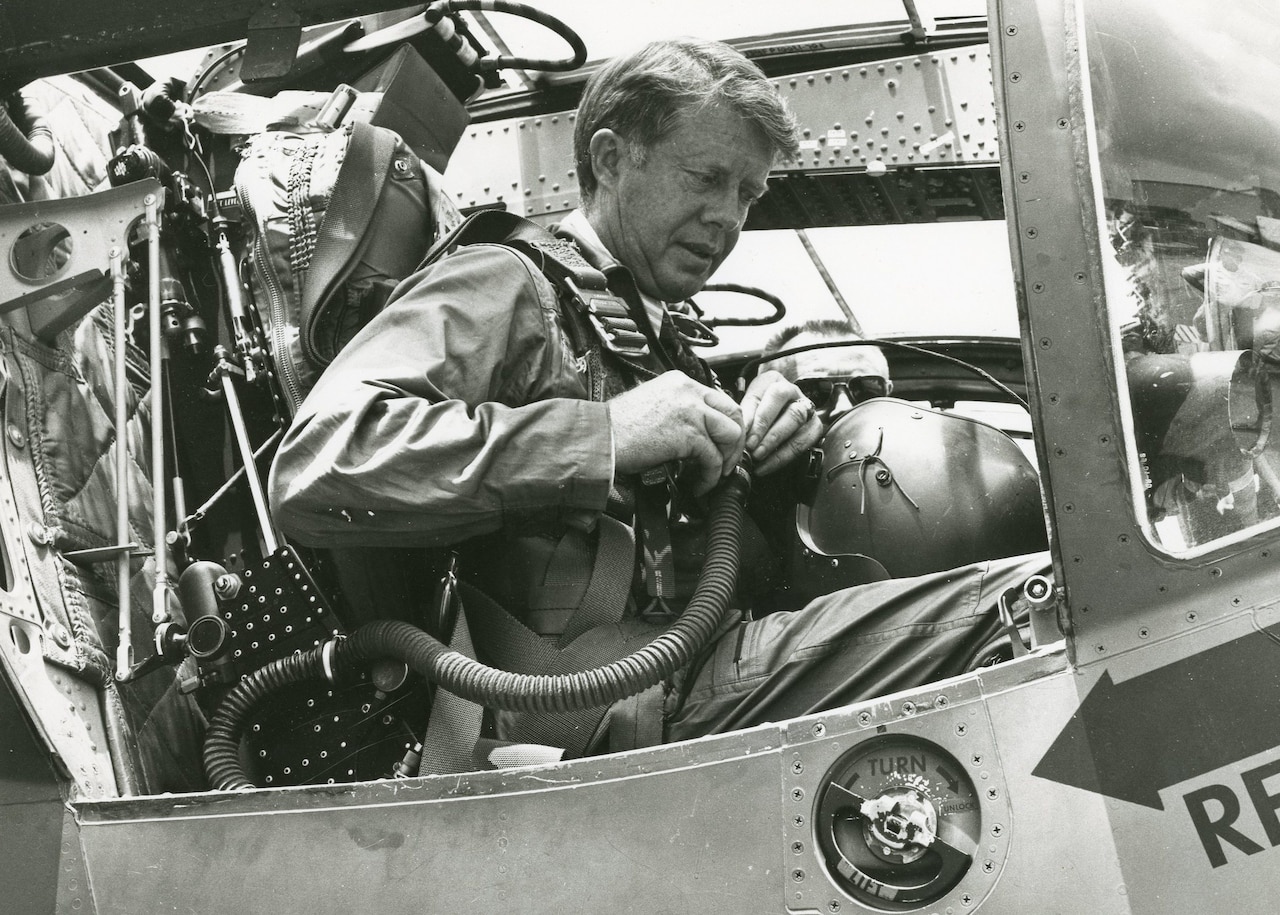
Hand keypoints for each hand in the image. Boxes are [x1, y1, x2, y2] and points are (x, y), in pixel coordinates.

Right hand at [608, 371, 745, 494]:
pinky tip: (699, 484)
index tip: (721, 443)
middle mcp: (689, 392)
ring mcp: (691, 411)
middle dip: (735, 442)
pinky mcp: (688, 434)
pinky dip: (710, 476)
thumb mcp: (652, 404)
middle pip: (733, 413)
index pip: (719, 400)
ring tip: (714, 474)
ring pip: (731, 434)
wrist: (600, 437)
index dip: (724, 425)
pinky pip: (713, 458)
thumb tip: (696, 431)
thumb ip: (677, 410)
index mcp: (680, 382)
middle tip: (726, 461)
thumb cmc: (618, 427)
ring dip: (727, 459)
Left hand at [738, 370, 823, 475]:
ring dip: (774, 443)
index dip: (756, 416)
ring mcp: (807, 409)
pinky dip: (781, 457)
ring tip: (758, 456)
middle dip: (767, 429)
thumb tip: (739, 432)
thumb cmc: (758, 407)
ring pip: (796, 422)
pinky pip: (801, 444)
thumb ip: (745, 414)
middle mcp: (794, 392)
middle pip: (786, 406)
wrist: (778, 413)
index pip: (769, 394)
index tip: (744, 433)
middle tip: (751, 446)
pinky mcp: (813, 428)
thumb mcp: (748, 405)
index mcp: (774, 381)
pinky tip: (765, 465)